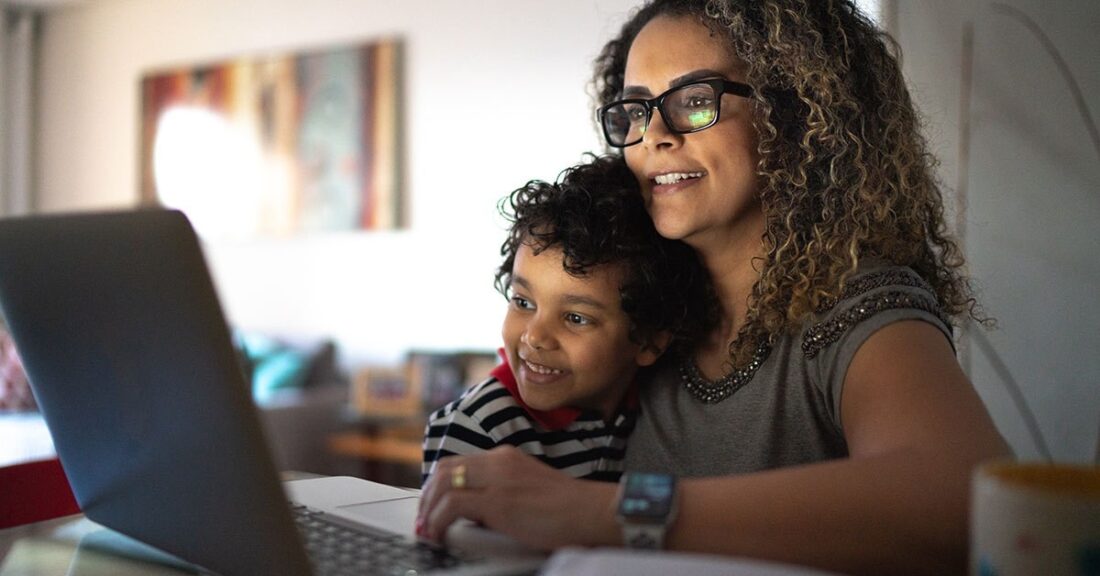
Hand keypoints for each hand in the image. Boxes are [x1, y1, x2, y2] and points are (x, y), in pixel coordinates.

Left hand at [416, 445, 618, 549]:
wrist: (592, 512)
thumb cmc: (568, 509)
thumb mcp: (528, 490)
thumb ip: (502, 493)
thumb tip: (474, 512)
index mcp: (506, 458)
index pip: (458, 462)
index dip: (438, 485)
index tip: (431, 505)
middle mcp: (499, 461)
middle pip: (445, 469)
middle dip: (427, 496)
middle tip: (423, 519)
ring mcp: (498, 479)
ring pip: (443, 483)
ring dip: (428, 509)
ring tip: (427, 530)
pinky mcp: (499, 501)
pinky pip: (452, 505)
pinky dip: (438, 521)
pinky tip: (438, 534)